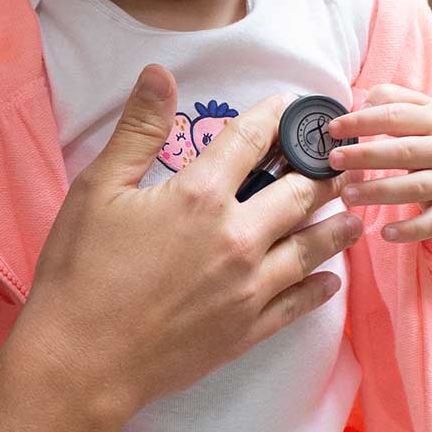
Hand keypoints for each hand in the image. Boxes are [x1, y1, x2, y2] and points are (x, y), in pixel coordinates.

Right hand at [7, 65, 361, 426]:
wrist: (83, 357)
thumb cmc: (81, 270)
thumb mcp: (98, 188)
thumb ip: (137, 129)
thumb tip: (159, 73)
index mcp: (199, 196)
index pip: (249, 140)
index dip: (272, 117)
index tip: (288, 106)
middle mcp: (237, 237)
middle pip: (297, 191)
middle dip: (318, 168)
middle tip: (334, 156)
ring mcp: (249, 286)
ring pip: (312, 245)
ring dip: (334, 222)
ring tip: (351, 210)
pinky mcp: (249, 328)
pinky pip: (301, 301)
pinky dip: (321, 284)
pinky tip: (328, 277)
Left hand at [327, 84, 431, 241]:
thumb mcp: (419, 108)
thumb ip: (389, 98)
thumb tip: (360, 103)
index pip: (395, 117)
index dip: (362, 122)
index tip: (332, 129)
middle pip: (403, 152)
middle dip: (365, 156)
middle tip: (333, 160)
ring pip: (415, 187)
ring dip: (379, 192)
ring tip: (347, 195)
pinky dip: (411, 230)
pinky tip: (385, 233)